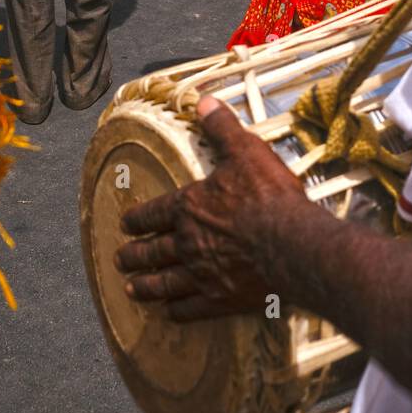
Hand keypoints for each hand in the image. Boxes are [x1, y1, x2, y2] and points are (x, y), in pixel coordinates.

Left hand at [115, 97, 306, 321]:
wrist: (292, 243)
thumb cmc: (269, 195)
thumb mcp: (245, 150)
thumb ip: (222, 127)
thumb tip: (204, 101)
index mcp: (189, 206)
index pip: (153, 213)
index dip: (137, 218)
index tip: (125, 224)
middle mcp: (188, 242)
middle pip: (152, 251)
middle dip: (133, 255)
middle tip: (119, 259)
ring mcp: (202, 274)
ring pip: (163, 283)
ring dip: (145, 285)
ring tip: (131, 289)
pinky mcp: (220, 299)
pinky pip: (190, 308)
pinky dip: (176, 310)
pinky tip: (170, 312)